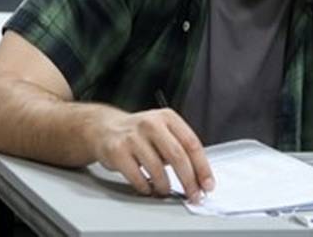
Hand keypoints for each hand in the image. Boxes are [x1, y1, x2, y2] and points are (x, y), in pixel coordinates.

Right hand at [91, 108, 213, 201]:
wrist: (105, 128)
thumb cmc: (140, 134)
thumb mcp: (163, 131)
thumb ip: (180, 148)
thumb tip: (200, 178)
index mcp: (167, 118)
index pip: (191, 143)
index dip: (202, 167)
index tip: (207, 184)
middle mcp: (151, 123)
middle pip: (177, 156)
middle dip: (189, 180)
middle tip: (193, 195)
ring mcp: (133, 136)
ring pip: (157, 168)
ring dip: (164, 186)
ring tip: (165, 190)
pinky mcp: (117, 151)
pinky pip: (137, 176)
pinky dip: (145, 187)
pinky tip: (147, 187)